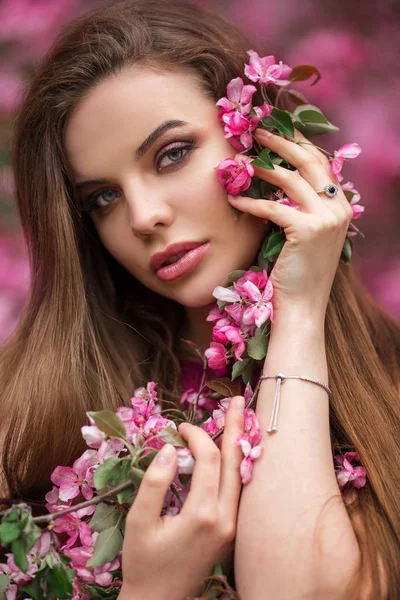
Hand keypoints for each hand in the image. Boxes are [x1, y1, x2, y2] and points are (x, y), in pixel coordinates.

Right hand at [119, 395, 244, 599]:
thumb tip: (172, 448)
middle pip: (234, 462)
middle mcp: (226, 518)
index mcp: (203, 514)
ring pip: (240, 476)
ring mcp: (232, 526)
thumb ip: (154, 483)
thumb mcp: (139, 522)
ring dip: (239, 444)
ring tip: (243, 417)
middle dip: (235, 427)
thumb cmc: (144, 563)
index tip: (180, 428)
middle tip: (239, 399)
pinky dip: (236, 465)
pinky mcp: (231, 531)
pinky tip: (235, 451)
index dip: (196, 436)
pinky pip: (238, 490)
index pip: (207, 460)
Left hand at [228, 129, 352, 318]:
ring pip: (291, 179)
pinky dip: (250, 202)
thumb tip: (278, 181)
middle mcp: (339, 208)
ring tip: (240, 160)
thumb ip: (301, 208)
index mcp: (341, 207)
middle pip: (310, 161)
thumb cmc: (298, 275)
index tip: (277, 131)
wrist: (303, 308)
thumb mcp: (306, 235)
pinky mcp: (308, 230)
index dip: (298, 144)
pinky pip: (273, 208)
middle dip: (282, 142)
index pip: (321, 164)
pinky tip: (233, 199)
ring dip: (262, 167)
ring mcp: (327, 218)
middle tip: (258, 133)